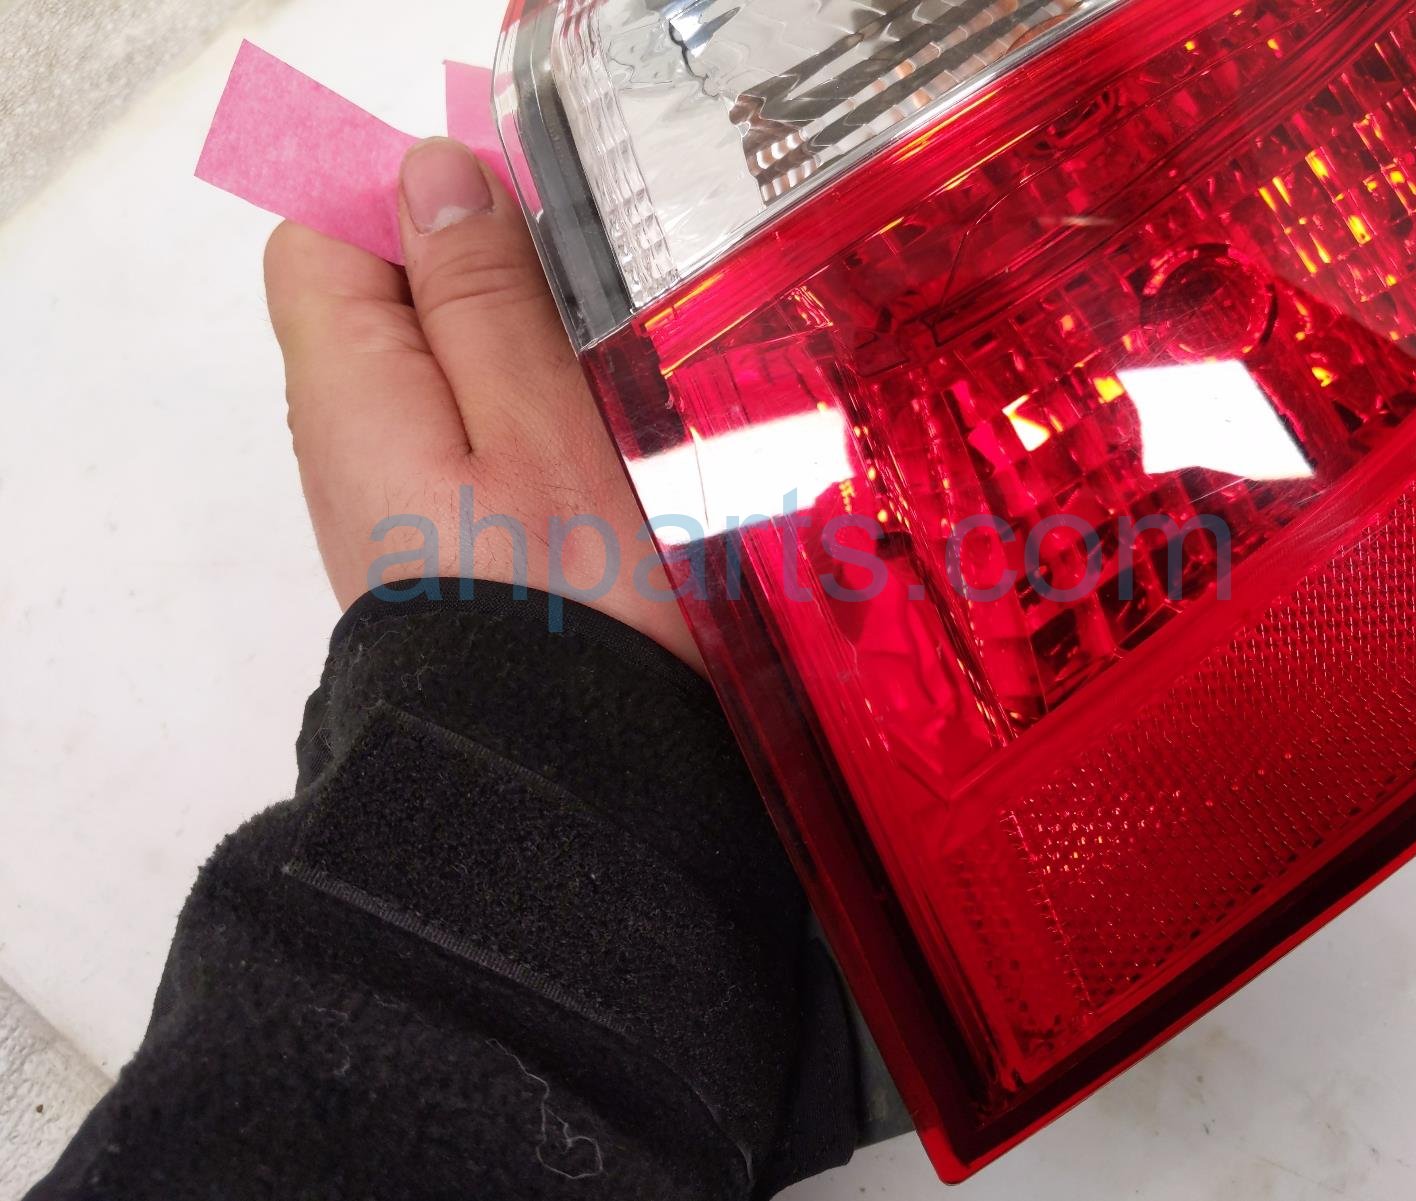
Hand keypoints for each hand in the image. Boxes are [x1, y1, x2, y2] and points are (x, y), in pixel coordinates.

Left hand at [264, 138, 698, 667]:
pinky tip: (601, 459)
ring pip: (444, 371)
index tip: (532, 243)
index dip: (419, 209)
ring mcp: (398, 498)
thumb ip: (482, 300)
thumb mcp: (544, 428)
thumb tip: (430, 175)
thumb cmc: (576, 612)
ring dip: (526, 358)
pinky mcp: (449, 539)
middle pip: (387, 302)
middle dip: (490, 287)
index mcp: (353, 395)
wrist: (575, 787)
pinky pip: (473, 438)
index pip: (324, 235)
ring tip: (612, 399)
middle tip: (595, 333)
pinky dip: (533, 420)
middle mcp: (350, 442)